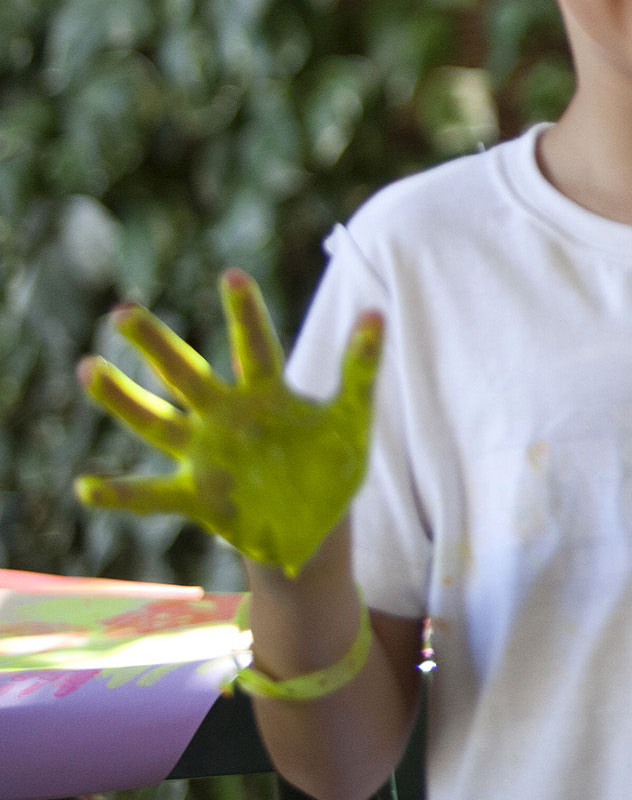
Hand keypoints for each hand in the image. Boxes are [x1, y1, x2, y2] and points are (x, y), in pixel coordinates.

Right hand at [73, 269, 381, 578]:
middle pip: (186, 375)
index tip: (230, 274)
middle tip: (121, 313)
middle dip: (156, 345)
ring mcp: (206, 455)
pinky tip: (85, 488)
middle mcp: (226, 417)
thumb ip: (360, 370)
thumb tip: (378, 312)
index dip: (245, 313)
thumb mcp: (351, 419)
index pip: (255, 347)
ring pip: (155, 423)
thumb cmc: (330, 464)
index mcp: (267, 394)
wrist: (316, 524)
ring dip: (123, 399)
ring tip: (88, 368)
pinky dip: (120, 494)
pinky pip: (152, 495)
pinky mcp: (197, 496)